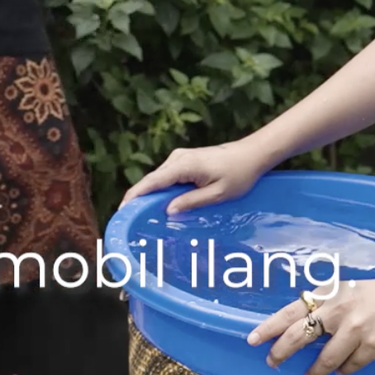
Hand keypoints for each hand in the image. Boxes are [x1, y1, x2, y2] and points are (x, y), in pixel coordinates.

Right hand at [120, 139, 274, 212]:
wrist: (251, 154)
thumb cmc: (238, 175)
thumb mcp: (217, 194)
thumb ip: (192, 202)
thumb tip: (168, 211)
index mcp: (183, 165)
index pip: (152, 182)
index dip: (135, 195)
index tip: (122, 209)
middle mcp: (177, 158)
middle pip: (152, 180)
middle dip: (139, 198)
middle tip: (130, 220)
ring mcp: (180, 157)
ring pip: (159, 179)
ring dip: (150, 195)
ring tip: (141, 215)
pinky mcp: (185, 160)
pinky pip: (168, 177)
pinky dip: (161, 190)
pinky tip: (160, 204)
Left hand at [249, 275, 374, 374]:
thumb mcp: (350, 290)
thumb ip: (328, 304)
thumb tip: (304, 323)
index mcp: (331, 293)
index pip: (291, 311)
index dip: (270, 326)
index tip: (252, 338)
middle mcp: (339, 309)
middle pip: (300, 335)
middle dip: (282, 351)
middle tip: (272, 362)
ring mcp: (356, 328)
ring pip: (325, 358)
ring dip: (315, 371)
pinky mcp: (374, 345)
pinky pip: (351, 365)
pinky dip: (344, 369)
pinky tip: (343, 370)